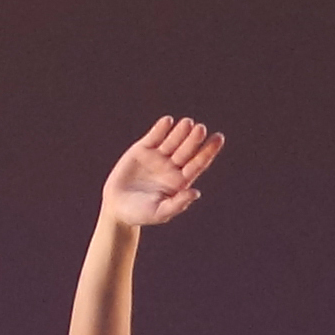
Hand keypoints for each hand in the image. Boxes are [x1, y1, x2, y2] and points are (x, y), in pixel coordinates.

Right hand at [98, 116, 224, 229]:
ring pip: (172, 141)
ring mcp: (157, 157)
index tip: (218, 138)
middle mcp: (172, 166)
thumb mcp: (159, 213)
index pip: (198, 163)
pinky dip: (160, 129)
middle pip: (187, 150)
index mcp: (180, 180)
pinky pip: (154, 137)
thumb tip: (196, 192)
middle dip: (194, 139)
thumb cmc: (140, 213)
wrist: (116, 207)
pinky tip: (167, 121)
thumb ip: (177, 204)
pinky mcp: (142, 150)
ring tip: (187, 123)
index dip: (208, 151)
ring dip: (180, 131)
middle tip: (200, 129)